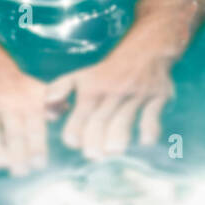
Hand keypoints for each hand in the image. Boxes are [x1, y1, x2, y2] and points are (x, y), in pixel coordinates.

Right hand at [0, 63, 52, 175]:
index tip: (39, 166)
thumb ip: (51, 104)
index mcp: (25, 99)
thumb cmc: (13, 85)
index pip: (34, 128)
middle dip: (19, 158)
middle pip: (13, 136)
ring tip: (2, 165)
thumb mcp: (34, 89)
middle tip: (20, 172)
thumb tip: (63, 112)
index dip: (37, 149)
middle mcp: (4, 102)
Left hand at [46, 48, 174, 158]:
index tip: (72, 142)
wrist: (147, 50)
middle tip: (93, 155)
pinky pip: (152, 114)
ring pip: (126, 117)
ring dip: (119, 136)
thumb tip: (47, 112)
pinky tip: (145, 142)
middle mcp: (114, 91)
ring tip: (113, 151)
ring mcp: (136, 94)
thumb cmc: (109, 72)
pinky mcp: (157, 97)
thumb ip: (60, 91)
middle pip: (102, 118)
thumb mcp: (82, 75)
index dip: (75, 127)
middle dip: (95, 138)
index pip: (82, 111)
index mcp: (94, 87)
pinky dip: (149, 129)